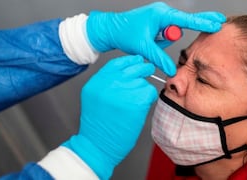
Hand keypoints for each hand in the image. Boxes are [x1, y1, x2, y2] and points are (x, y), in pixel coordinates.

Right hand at [63, 55, 156, 178]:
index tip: (138, 62)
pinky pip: (150, 92)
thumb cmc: (98, 126)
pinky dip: (149, 99)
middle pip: (135, 67)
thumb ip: (108, 82)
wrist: (98, 145)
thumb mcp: (95, 97)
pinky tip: (139, 109)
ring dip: (143, 91)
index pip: (119, 62)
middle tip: (147, 76)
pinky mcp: (136, 100)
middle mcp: (109, 82)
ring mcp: (123, 90)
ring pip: (144, 81)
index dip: (131, 61)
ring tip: (133, 105)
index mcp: (98, 81)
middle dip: (144, 71)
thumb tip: (128, 72)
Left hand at [86, 1, 225, 75]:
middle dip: (202, 20)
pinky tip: (150, 42)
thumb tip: (171, 69)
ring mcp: (161, 18)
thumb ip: (159, 58)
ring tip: (149, 41)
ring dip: (165, 40)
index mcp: (161, 14)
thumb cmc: (124, 32)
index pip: (186, 20)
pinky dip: (162, 40)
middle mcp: (163, 13)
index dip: (202, 23)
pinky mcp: (158, 24)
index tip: (216, 24)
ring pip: (174, 31)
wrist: (111, 29)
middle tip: (219, 20)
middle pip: (187, 19)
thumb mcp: (144, 47)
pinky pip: (166, 33)